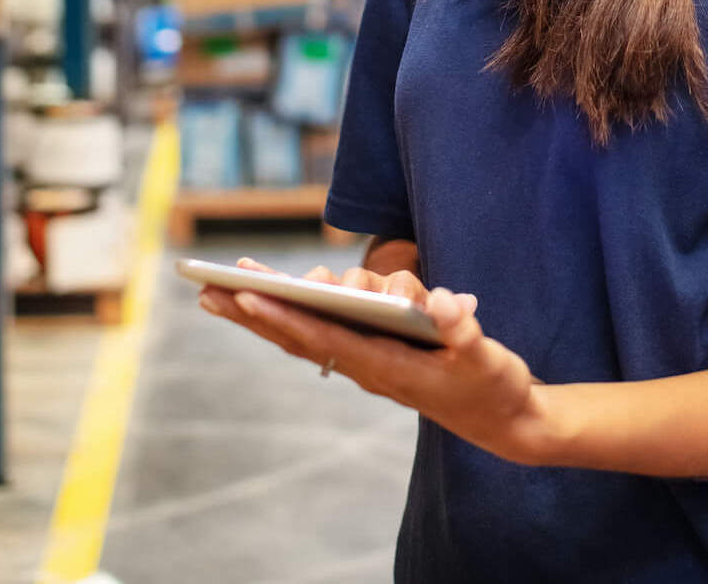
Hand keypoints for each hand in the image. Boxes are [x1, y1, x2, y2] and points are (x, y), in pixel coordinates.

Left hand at [198, 258, 555, 464]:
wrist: (502, 420)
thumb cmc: (493, 386)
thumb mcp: (487, 358)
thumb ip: (463, 331)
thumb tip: (442, 302)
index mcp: (388, 368)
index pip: (325, 339)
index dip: (284, 317)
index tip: (245, 297)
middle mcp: (369, 366)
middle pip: (299, 336)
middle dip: (253, 312)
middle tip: (205, 289)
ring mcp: (369, 362)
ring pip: (306, 334)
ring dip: (266, 312)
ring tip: (226, 288)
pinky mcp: (376, 355)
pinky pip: (322, 334)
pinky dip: (292, 317)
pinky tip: (271, 303)